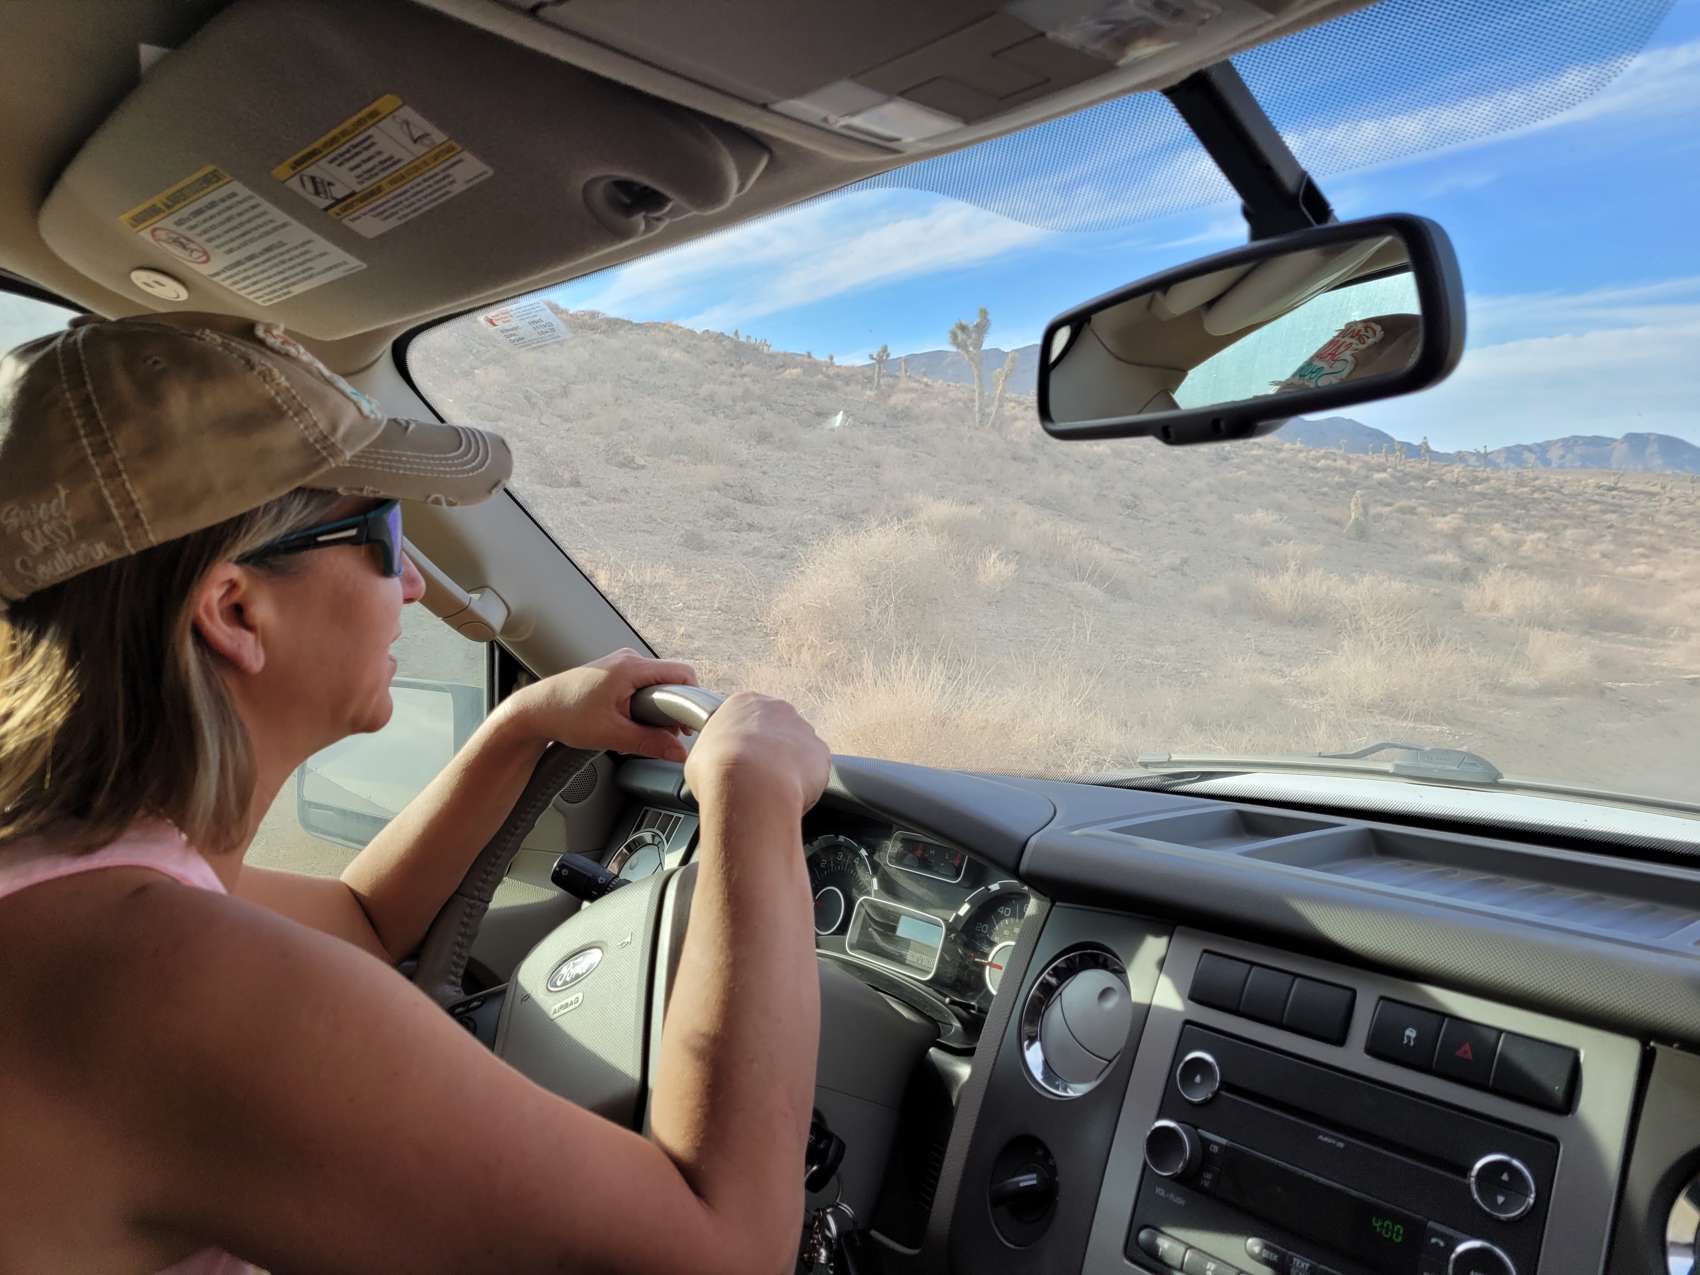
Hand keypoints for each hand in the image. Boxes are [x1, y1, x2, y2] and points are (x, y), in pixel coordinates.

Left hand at [504, 648, 698, 761]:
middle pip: (671, 680)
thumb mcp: (612, 734)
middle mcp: (629, 659)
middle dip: (674, 708)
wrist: (535, 710)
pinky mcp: (615, 673)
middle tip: (666, 734)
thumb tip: (678, 753)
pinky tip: (632, 722)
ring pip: (657, 684)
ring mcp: (621, 664)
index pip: (682, 674)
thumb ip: (650, 743)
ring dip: (658, 708)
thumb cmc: (565, 715)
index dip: (693, 699)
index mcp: (631, 667)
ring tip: (643, 729)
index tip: (690, 724)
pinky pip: (643, 685)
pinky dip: (645, 704)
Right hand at [684, 691, 830, 817]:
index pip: (747, 720)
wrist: (749, 786)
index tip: (740, 763)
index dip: (744, 745)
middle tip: (758, 780)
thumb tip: (712, 768)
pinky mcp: (821, 751)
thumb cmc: (717, 772)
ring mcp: (803, 728)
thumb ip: (713, 753)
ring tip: (773, 792)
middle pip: (776, 731)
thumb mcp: (698, 757)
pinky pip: (814, 770)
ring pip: (797, 751)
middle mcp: (777, 708)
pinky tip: (789, 796)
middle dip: (770, 754)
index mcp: (744, 703)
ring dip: (789, 768)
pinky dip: (806, 784)